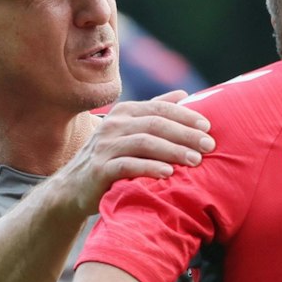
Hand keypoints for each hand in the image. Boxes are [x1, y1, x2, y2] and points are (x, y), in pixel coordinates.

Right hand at [57, 93, 214, 215]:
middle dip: (185, 134)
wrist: (73, 187)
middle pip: (155, 124)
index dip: (185, 116)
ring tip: (195, 160)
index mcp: (125, 112)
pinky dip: (150, 168)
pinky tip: (169, 174)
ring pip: (144, 143)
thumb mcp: (129, 130)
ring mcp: (105, 146)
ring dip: (173, 151)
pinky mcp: (99, 169)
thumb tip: (184, 94)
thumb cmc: (110, 158)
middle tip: (209, 145)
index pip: (160, 108)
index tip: (208, 127)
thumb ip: (154, 111)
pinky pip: (128, 166)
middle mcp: (114, 125)